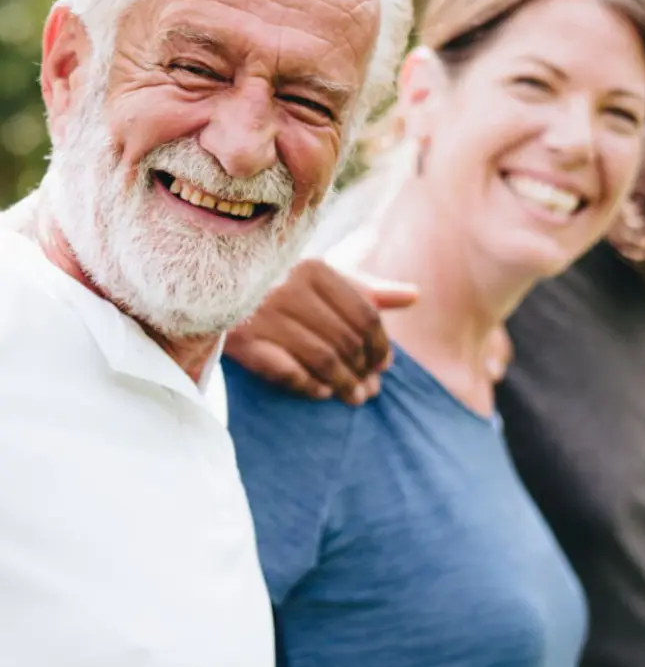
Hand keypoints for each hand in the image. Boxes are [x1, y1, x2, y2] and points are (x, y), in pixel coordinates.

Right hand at [224, 259, 417, 404]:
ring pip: (323, 359)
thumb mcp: (321, 278)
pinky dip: (310, 386)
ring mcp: (264, 313)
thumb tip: (414, 296)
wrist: (208, 289)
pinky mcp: (243, 341)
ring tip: (355, 398)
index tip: (384, 365)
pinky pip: (289, 372)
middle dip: (364, 371)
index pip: (365, 316)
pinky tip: (323, 392)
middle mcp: (289, 287)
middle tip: (371, 390)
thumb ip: (366, 289)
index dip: (381, 345)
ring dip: (344, 385)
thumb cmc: (277, 282)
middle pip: (346, 341)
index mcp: (315, 268)